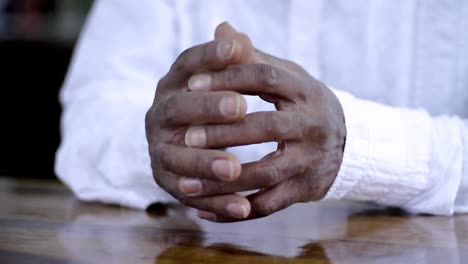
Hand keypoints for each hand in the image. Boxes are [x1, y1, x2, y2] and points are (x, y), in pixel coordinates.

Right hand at [145, 34, 256, 219]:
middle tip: (240, 107)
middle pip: (178, 108)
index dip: (210, 56)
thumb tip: (237, 38)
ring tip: (235, 168)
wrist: (188, 138)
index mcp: (173, 84)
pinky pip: (187, 192)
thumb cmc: (211, 103)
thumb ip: (229, 62)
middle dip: (208, 108)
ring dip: (205, 162)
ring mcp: (159, 148)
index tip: (238, 50)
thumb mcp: (220, 81)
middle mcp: (159, 114)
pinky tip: (241, 206)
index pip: (188, 64)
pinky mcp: (165, 178)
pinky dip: (214, 200)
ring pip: (177, 157)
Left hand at [184, 23, 345, 221]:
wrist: (347, 141)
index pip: (265, 78)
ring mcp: (310, 161)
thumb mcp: (286, 77)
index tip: (192, 86)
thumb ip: (252, 58)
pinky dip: (236, 210)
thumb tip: (221, 30)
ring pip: (265, 174)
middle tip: (187, 137)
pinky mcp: (305, 190)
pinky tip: (205, 208)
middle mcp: (312, 125)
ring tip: (187, 182)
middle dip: (223, 133)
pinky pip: (269, 206)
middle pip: (265, 128)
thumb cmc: (303, 104)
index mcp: (304, 90)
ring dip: (224, 181)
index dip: (228, 79)